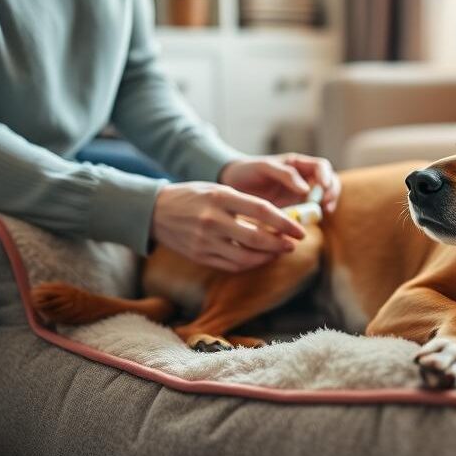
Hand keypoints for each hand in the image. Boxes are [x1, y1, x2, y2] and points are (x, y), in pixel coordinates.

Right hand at [150, 182, 305, 271]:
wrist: (155, 211)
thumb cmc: (193, 196)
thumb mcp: (218, 189)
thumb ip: (245, 203)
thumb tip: (278, 219)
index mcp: (220, 197)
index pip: (262, 211)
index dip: (285, 223)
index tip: (300, 229)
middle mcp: (213, 220)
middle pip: (256, 237)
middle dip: (280, 243)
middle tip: (294, 244)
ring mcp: (204, 240)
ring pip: (245, 256)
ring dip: (267, 257)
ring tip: (279, 251)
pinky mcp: (199, 256)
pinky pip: (231, 265)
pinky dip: (250, 264)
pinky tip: (260, 258)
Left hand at [219, 153, 340, 211]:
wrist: (231, 185)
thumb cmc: (247, 171)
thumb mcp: (264, 167)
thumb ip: (285, 174)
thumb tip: (307, 189)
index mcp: (297, 164)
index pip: (322, 167)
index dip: (326, 176)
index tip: (322, 188)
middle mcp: (303, 179)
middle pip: (330, 183)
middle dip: (331, 192)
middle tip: (324, 203)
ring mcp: (300, 195)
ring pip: (324, 198)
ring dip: (327, 204)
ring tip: (321, 212)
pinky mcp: (295, 210)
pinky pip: (310, 213)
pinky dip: (314, 216)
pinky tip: (309, 221)